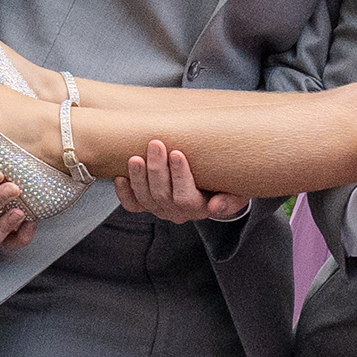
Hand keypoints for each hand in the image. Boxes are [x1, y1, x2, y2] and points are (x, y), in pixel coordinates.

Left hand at [112, 138, 246, 222]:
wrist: (215, 186)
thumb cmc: (226, 182)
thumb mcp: (237, 191)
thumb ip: (231, 200)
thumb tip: (216, 208)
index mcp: (199, 208)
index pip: (186, 197)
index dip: (180, 176)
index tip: (176, 153)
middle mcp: (177, 212)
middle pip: (162, 195)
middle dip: (157, 169)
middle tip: (155, 144)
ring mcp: (160, 209)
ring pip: (145, 198)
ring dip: (139, 177)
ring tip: (135, 157)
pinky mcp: (147, 205)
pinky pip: (132, 205)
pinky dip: (124, 193)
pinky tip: (120, 177)